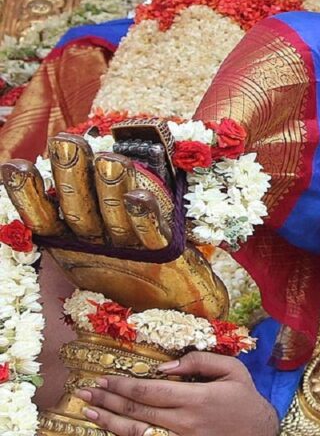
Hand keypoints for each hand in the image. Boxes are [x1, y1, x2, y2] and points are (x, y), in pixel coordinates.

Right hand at [0, 128, 226, 317]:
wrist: (179, 302)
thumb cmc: (133, 259)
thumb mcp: (100, 228)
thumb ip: (81, 197)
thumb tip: (66, 152)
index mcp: (73, 239)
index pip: (44, 216)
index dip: (28, 194)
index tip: (13, 166)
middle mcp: (96, 246)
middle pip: (79, 210)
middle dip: (72, 175)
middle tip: (65, 140)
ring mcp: (129, 252)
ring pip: (114, 218)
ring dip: (111, 190)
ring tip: (109, 160)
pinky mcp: (165, 255)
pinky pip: (153, 234)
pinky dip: (146, 217)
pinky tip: (140, 197)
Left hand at [78, 352, 277, 435]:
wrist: (258, 434)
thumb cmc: (245, 400)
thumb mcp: (233, 370)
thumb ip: (200, 361)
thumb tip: (165, 365)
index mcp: (196, 398)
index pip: (150, 390)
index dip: (123, 385)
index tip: (104, 378)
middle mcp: (184, 421)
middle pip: (137, 410)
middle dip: (108, 399)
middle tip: (86, 391)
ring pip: (136, 431)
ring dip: (109, 420)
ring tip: (90, 410)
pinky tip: (111, 428)